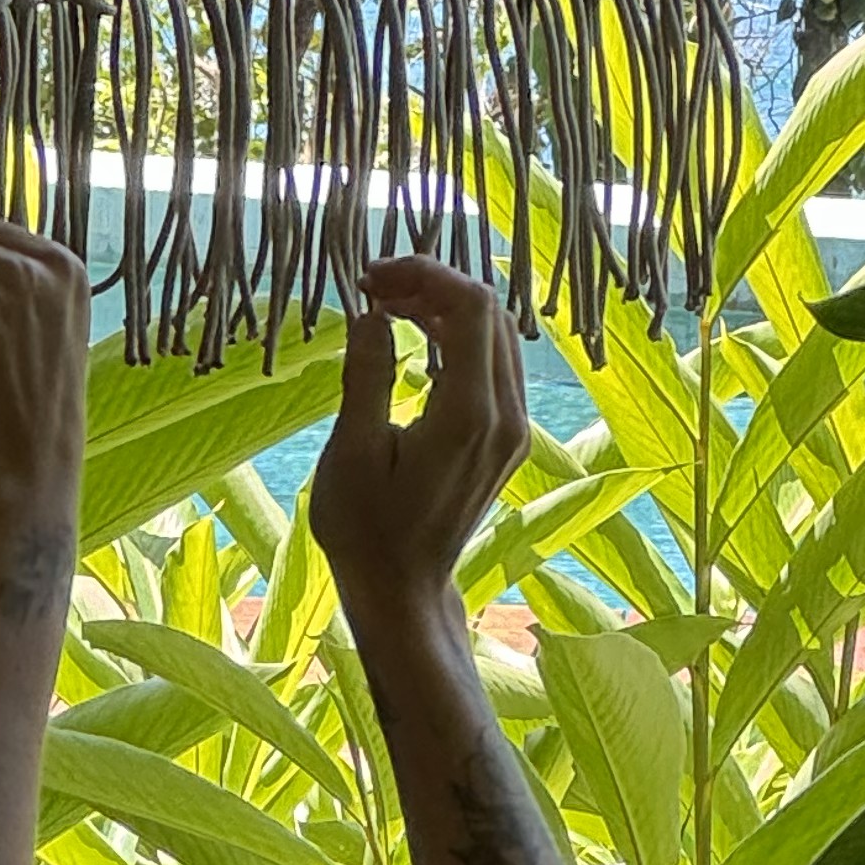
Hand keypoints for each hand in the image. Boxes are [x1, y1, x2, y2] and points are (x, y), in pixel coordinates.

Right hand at [307, 257, 528, 647]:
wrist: (404, 590)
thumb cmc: (366, 531)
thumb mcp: (351, 453)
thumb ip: (368, 375)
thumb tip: (372, 314)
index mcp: (469, 415)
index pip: (470, 307)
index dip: (423, 275)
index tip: (370, 279)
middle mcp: (506, 416)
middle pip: (489, 311)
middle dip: (433, 284)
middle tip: (373, 289)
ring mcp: (514, 428)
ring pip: (496, 333)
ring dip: (447, 307)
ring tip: (389, 307)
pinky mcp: (508, 438)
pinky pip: (494, 363)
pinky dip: (458, 336)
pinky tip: (417, 337)